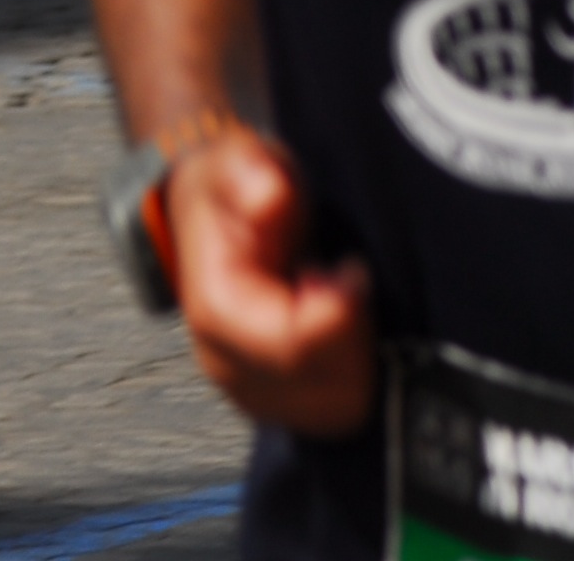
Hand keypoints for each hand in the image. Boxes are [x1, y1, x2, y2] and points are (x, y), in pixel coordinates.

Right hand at [166, 130, 375, 435]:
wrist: (213, 215)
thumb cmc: (234, 188)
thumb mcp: (239, 160)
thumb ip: (251, 174)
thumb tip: (270, 196)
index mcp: (216, 309)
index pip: (287, 343)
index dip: (335, 313)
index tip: (353, 270)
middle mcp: (228, 363)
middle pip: (319, 385)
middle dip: (353, 334)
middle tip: (350, 276)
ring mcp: (254, 390)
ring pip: (336, 408)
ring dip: (360, 353)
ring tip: (345, 295)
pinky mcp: (283, 401)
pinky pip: (339, 412)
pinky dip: (359, 370)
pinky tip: (350, 321)